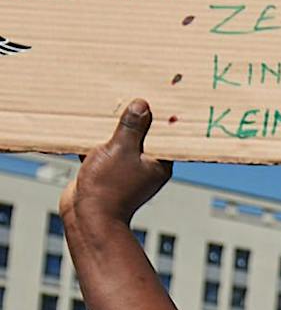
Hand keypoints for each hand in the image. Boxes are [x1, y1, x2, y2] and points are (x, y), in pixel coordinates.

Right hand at [60, 100, 171, 231]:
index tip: (159, 97)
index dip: (162, 117)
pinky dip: (95, 139)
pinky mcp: (105, 172)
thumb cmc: (108, 187)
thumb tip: (143, 105)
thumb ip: (132, 127)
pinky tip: (86, 124)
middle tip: (132, 93)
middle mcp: (146, 167)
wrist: (86, 216)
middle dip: (135, 118)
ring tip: (108, 104)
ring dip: (113, 128)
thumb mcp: (121, 149)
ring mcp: (125, 170)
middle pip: (143, 136)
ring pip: (121, 142)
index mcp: (159, 164)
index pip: (166, 136)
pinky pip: (102, 150)